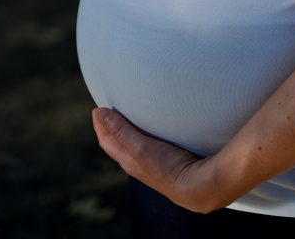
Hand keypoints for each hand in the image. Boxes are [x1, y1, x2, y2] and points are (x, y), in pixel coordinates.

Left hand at [92, 108, 225, 213]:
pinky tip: (153, 129)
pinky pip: (148, 145)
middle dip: (110, 127)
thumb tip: (99, 113)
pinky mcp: (166, 161)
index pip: (107, 141)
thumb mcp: (140, 146)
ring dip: (127, 130)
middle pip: (117, 144)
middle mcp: (136, 164)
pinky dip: (143, 134)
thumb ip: (120, 130)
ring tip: (129, 116)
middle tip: (110, 110)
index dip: (100, 124)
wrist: (196, 186)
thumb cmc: (166, 167)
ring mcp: (151, 164)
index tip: (98, 108)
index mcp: (127, 160)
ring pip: (132, 145)